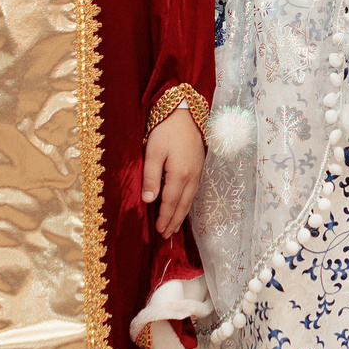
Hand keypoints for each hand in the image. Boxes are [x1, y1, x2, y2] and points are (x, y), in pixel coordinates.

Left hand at [144, 108, 205, 236]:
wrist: (186, 112)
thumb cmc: (166, 130)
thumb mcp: (153, 151)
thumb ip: (151, 176)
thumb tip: (149, 200)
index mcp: (180, 174)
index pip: (170, 202)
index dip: (165, 218)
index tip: (159, 231)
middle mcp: (192, 176)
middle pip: (183, 205)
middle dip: (174, 221)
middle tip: (166, 236)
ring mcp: (198, 172)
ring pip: (190, 200)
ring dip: (181, 215)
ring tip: (173, 228)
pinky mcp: (199, 167)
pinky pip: (193, 192)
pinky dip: (187, 204)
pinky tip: (182, 207)